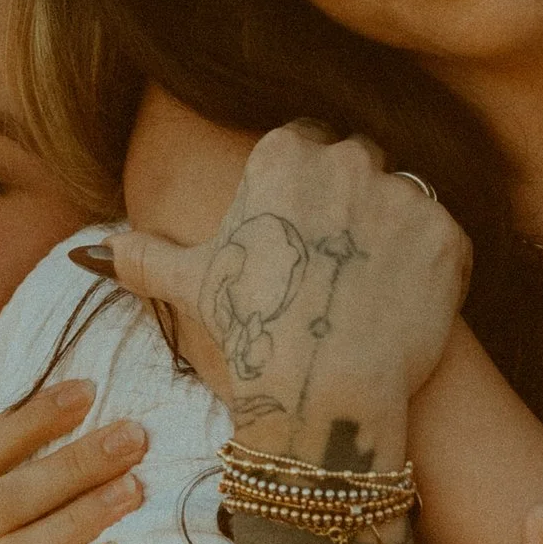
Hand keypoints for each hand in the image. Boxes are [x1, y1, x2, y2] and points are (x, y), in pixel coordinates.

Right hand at [73, 124, 469, 460]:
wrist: (324, 394)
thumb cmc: (254, 334)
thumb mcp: (193, 287)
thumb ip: (147, 255)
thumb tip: (95, 250)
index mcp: (284, 154)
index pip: (306, 149)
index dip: (306, 199)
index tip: (303, 242)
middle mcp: (345, 159)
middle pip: (359, 166)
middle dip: (353, 210)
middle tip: (338, 271)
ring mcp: (402, 194)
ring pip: (403, 201)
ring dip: (394, 238)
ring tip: (373, 292)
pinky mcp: (447, 233)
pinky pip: (445, 239)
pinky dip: (432, 271)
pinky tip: (406, 308)